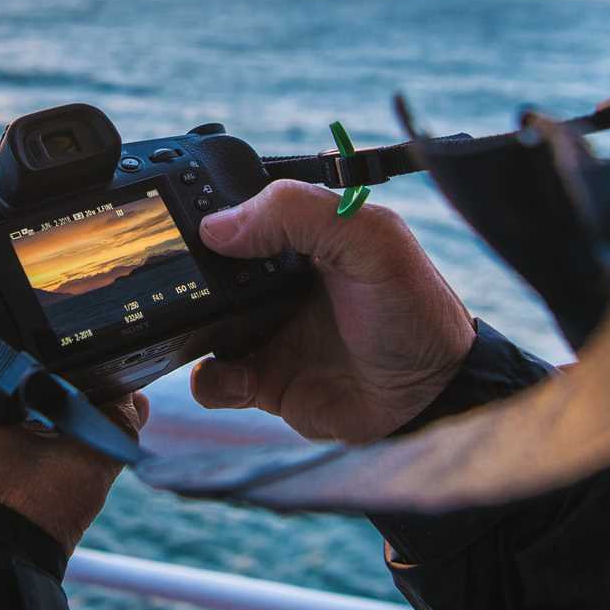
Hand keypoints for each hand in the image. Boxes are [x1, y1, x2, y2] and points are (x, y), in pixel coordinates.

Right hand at [192, 181, 474, 443]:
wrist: (431, 396)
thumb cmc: (414, 310)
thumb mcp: (370, 240)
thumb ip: (298, 214)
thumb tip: (217, 227)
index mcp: (300, 236)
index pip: (238, 212)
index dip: (208, 213)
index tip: (184, 223)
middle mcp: (276, 281)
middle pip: (207, 269)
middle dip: (184, 275)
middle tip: (178, 281)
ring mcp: (266, 331)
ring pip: (198, 323)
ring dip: (187, 329)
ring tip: (206, 332)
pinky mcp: (263, 380)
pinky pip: (212, 380)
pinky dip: (208, 381)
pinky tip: (238, 378)